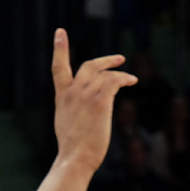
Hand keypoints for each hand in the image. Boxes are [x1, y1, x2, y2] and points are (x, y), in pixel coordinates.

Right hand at [51, 28, 136, 171]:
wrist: (75, 158)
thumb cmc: (73, 149)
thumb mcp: (66, 123)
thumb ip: (74, 109)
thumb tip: (87, 108)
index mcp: (61, 97)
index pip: (58, 67)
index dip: (60, 48)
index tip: (60, 32)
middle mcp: (72, 92)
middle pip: (88, 65)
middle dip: (104, 60)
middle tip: (118, 58)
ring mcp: (85, 95)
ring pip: (105, 74)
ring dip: (119, 74)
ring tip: (130, 79)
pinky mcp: (100, 101)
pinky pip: (114, 81)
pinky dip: (124, 78)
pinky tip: (131, 82)